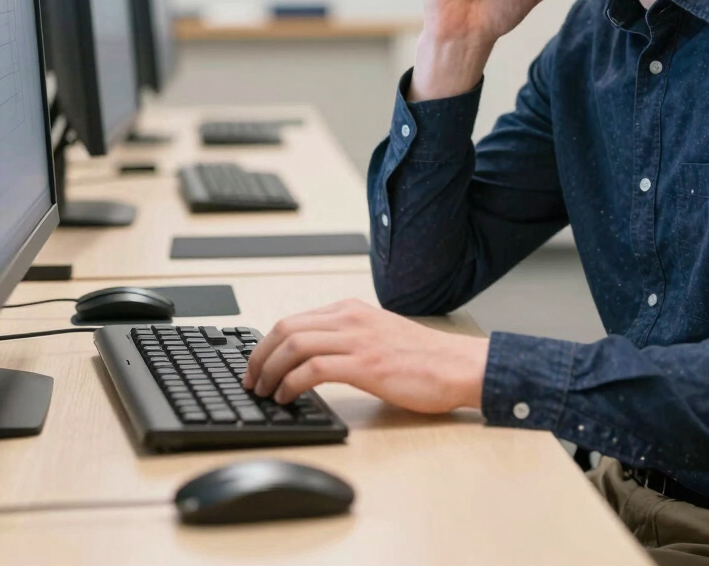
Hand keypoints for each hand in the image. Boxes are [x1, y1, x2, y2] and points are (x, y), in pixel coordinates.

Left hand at [242, 299, 489, 413]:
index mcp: (351, 310)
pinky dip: (291, 383)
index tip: (256, 364)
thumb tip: (310, 361)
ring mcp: (357, 340)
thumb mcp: (378, 335)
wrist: (458, 365)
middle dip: (259, 355)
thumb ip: (348, 340)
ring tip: (263, 391)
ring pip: (294, 345)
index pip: (293, 320)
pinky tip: (287, 397)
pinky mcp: (365, 364)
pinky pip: (313, 369)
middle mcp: (350, 319)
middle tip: (251, 379)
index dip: (266, 343)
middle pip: (286, 328)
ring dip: (270, 370)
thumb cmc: (424, 358)